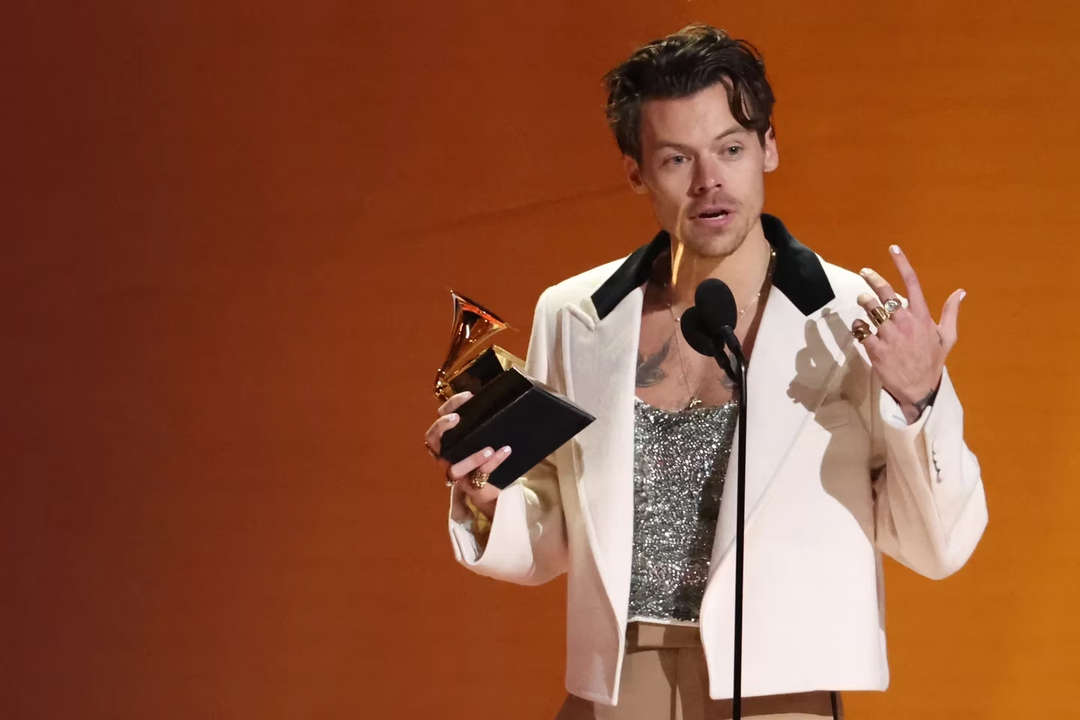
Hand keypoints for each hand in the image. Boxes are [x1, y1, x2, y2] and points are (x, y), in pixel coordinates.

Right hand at [424, 391, 510, 519]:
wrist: (495, 484)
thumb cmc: (486, 455)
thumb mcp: (483, 436)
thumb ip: (483, 422)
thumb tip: (499, 397)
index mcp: (448, 440)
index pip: (440, 418)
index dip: (450, 406)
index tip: (468, 396)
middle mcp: (445, 455)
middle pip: (432, 440)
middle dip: (442, 427)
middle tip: (457, 418)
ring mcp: (456, 473)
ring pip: (455, 468)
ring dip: (472, 458)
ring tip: (488, 449)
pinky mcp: (470, 486)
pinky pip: (480, 475)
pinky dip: (493, 463)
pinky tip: (505, 451)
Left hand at [852, 245, 965, 423]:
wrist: (919, 389)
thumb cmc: (932, 362)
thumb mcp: (947, 337)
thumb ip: (950, 312)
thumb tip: (961, 292)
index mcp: (922, 317)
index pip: (912, 283)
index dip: (902, 264)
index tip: (893, 249)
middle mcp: (905, 322)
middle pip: (885, 293)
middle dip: (872, 279)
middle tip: (864, 272)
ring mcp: (890, 335)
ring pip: (870, 309)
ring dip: (864, 301)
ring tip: (863, 300)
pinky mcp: (876, 349)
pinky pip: (861, 330)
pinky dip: (858, 326)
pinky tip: (861, 328)